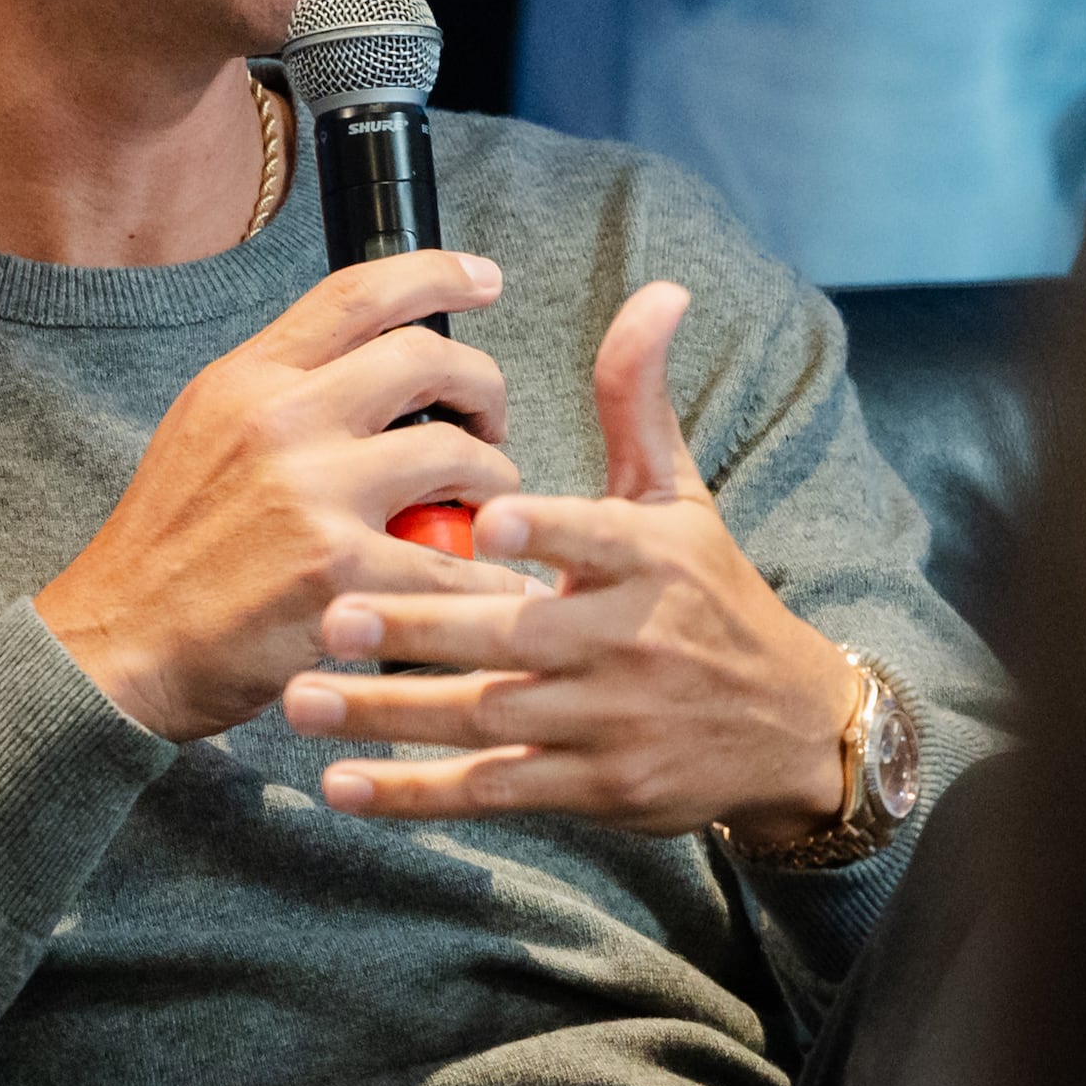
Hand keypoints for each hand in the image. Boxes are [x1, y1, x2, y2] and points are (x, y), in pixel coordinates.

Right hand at [34, 251, 531, 743]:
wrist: (115, 646)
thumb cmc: (165, 552)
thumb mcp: (204, 433)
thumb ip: (280, 397)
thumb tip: (367, 377)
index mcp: (249, 379)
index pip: (358, 293)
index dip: (436, 274)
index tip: (482, 278)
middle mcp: (282, 419)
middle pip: (427, 358)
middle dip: (485, 386)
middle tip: (492, 423)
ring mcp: (313, 492)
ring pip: (458, 455)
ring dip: (496, 483)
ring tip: (485, 513)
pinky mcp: (340, 570)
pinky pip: (456, 566)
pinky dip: (496, 581)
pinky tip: (503, 591)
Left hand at [284, 280, 858, 844]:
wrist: (784, 727)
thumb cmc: (709, 594)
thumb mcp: (681, 496)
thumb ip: (639, 401)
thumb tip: (655, 291)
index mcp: (652, 558)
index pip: (597, 539)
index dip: (547, 532)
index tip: (485, 520)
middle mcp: (631, 643)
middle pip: (516, 639)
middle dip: (423, 629)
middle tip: (332, 614)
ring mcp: (608, 723)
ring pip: (490, 720)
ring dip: (392, 714)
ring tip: (302, 698)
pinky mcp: (591, 789)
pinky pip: (492, 790)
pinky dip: (417, 794)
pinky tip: (342, 785)